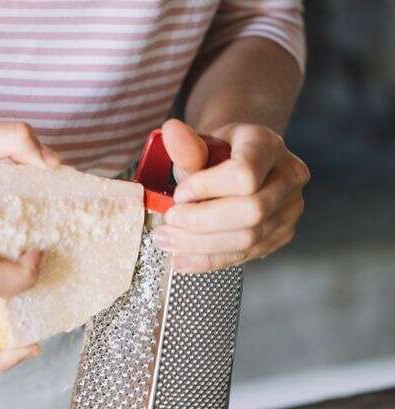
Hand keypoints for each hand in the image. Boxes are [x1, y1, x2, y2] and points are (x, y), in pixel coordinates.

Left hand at [153, 119, 309, 272]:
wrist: (235, 163)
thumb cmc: (216, 153)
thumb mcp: (200, 143)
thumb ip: (187, 145)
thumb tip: (171, 131)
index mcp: (269, 145)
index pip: (245, 174)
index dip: (208, 188)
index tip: (179, 194)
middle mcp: (288, 176)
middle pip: (252, 211)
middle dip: (202, 221)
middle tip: (169, 221)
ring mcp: (289, 208)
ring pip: (249, 238)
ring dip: (201, 245)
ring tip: (167, 240)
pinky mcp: (280, 235)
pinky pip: (245, 255)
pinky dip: (208, 260)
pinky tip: (181, 259)